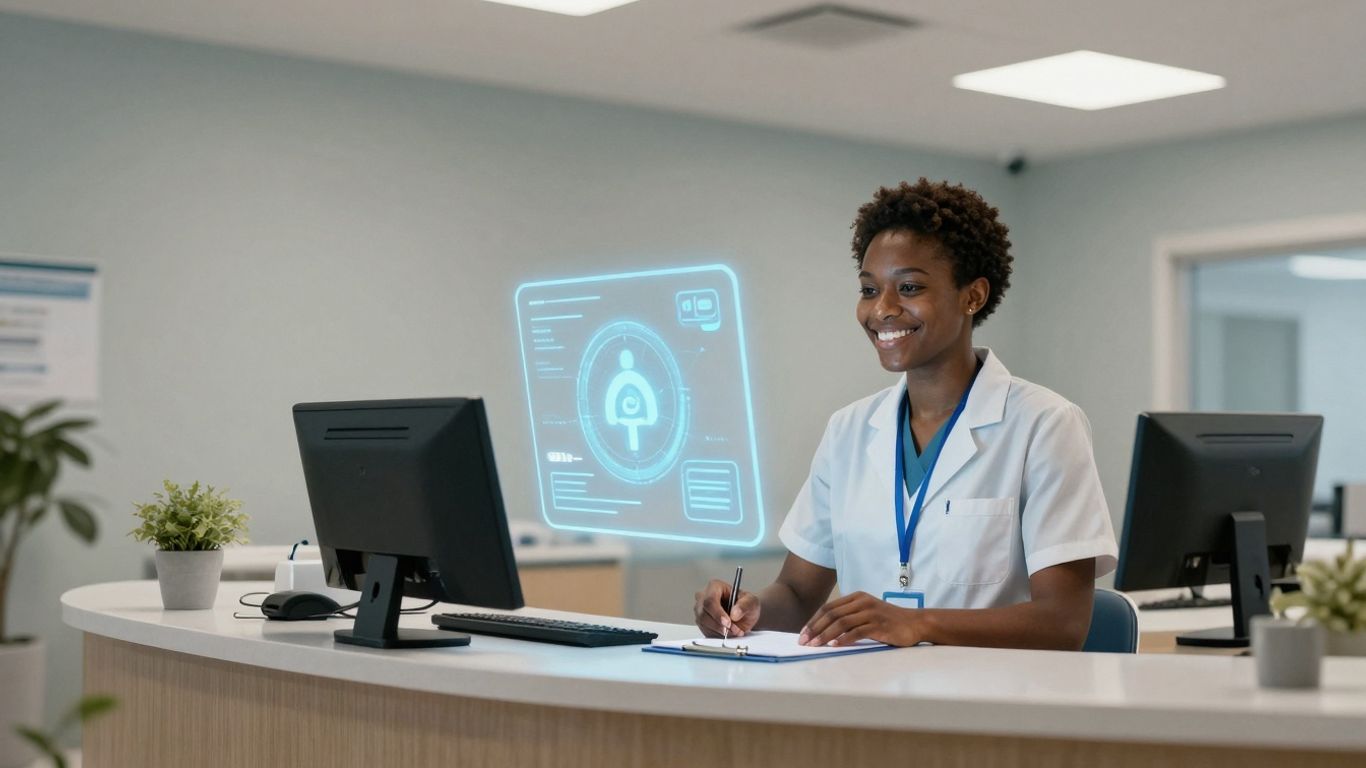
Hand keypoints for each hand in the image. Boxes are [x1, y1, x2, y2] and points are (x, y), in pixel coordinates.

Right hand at [694, 579, 759, 637]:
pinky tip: (728, 633)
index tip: (728, 622)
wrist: (745, 615)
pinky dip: (718, 635)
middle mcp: (703, 597)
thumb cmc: (746, 604)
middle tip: (734, 630)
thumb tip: (734, 613)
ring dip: (720, 632)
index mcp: (714, 587)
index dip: (717, 613)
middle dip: (719, 625)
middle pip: (704, 613)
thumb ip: (745, 605)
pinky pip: (705, 632)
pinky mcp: (701, 623)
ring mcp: (700, 611)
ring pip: (703, 624)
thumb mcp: (751, 601)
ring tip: (734, 631)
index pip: (710, 600)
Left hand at [799, 592, 924, 646]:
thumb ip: (849, 618)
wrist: (915, 623)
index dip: (813, 621)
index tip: (803, 634)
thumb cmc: (888, 622)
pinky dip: (844, 639)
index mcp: (857, 597)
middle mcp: (862, 602)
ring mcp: (871, 612)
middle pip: (832, 614)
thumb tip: (823, 632)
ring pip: (842, 622)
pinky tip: (834, 645)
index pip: (828, 608)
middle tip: (804, 642)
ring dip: (825, 634)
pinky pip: (857, 631)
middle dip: (815, 628)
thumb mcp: (866, 614)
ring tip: (815, 645)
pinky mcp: (879, 625)